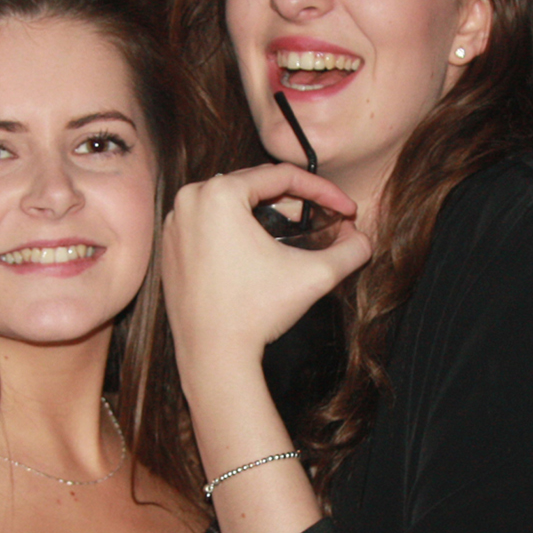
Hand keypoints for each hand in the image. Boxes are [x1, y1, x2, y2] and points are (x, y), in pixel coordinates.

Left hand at [163, 165, 370, 383]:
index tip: (345, 209)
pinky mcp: (169, 247)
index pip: (282, 176)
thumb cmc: (257, 312)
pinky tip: (260, 246)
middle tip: (324, 217)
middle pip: (254, 185)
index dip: (322, 190)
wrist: (213, 356)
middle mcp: (189, 200)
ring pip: (231, 203)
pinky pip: (209, 224)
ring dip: (265, 211)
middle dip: (294, 200)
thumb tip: (363, 238)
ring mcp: (175, 224)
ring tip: (295, 228)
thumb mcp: (315, 276)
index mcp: (219, 194)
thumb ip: (350, 250)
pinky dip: (236, 229)